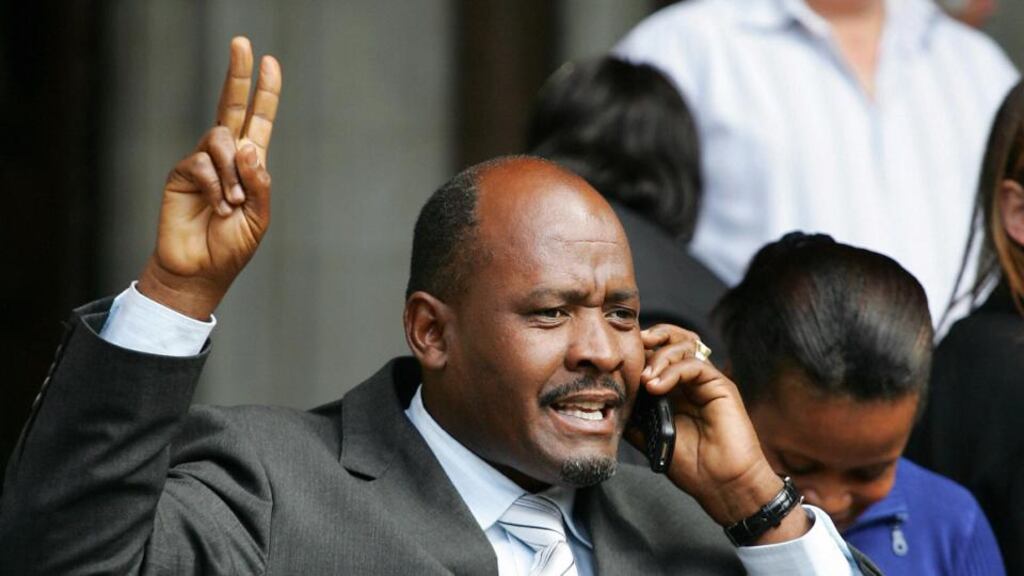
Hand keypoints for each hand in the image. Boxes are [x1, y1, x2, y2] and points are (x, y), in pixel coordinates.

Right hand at [138, 37, 281, 319]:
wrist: (199, 271)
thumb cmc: (231, 247)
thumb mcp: (259, 219)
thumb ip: (261, 184)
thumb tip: (249, 147)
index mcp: (251, 165)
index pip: (259, 121)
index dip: (266, 92)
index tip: (270, 62)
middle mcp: (227, 158)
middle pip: (232, 107)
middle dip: (238, 75)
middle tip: (241, 42)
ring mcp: (203, 163)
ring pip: (220, 139)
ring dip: (233, 171)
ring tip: (233, 204)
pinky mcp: (182, 173)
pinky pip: (202, 162)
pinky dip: (216, 185)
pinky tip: (217, 207)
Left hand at [629, 325, 809, 543]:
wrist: (722, 486)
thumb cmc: (692, 466)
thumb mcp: (651, 439)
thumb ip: (635, 417)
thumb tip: (610, 403)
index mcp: (674, 390)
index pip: (658, 354)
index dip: (640, 350)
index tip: (619, 357)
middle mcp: (690, 381)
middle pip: (674, 339)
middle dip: (652, 337)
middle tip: (634, 345)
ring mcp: (706, 382)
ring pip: (684, 346)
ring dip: (659, 357)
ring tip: (644, 380)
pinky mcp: (721, 386)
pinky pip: (695, 365)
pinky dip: (672, 370)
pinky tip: (656, 387)